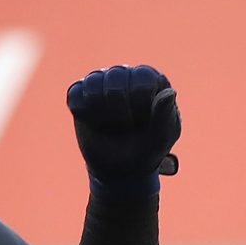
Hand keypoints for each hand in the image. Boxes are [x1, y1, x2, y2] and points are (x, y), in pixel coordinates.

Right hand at [66, 64, 180, 196]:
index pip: (141, 78)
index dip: (139, 104)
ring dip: (101, 111)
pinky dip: (83, 112)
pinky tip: (94, 121)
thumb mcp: (161, 138)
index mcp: (151, 79)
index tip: (143, 120)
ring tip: (110, 123)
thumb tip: (170, 92)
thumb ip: (165, 116)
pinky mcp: (80, 93)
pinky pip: (75, 94)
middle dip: (119, 110)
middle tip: (125, 125)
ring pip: (93, 83)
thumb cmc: (146, 149)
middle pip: (115, 77)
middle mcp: (126, 74)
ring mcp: (102, 81)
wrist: (121, 170)